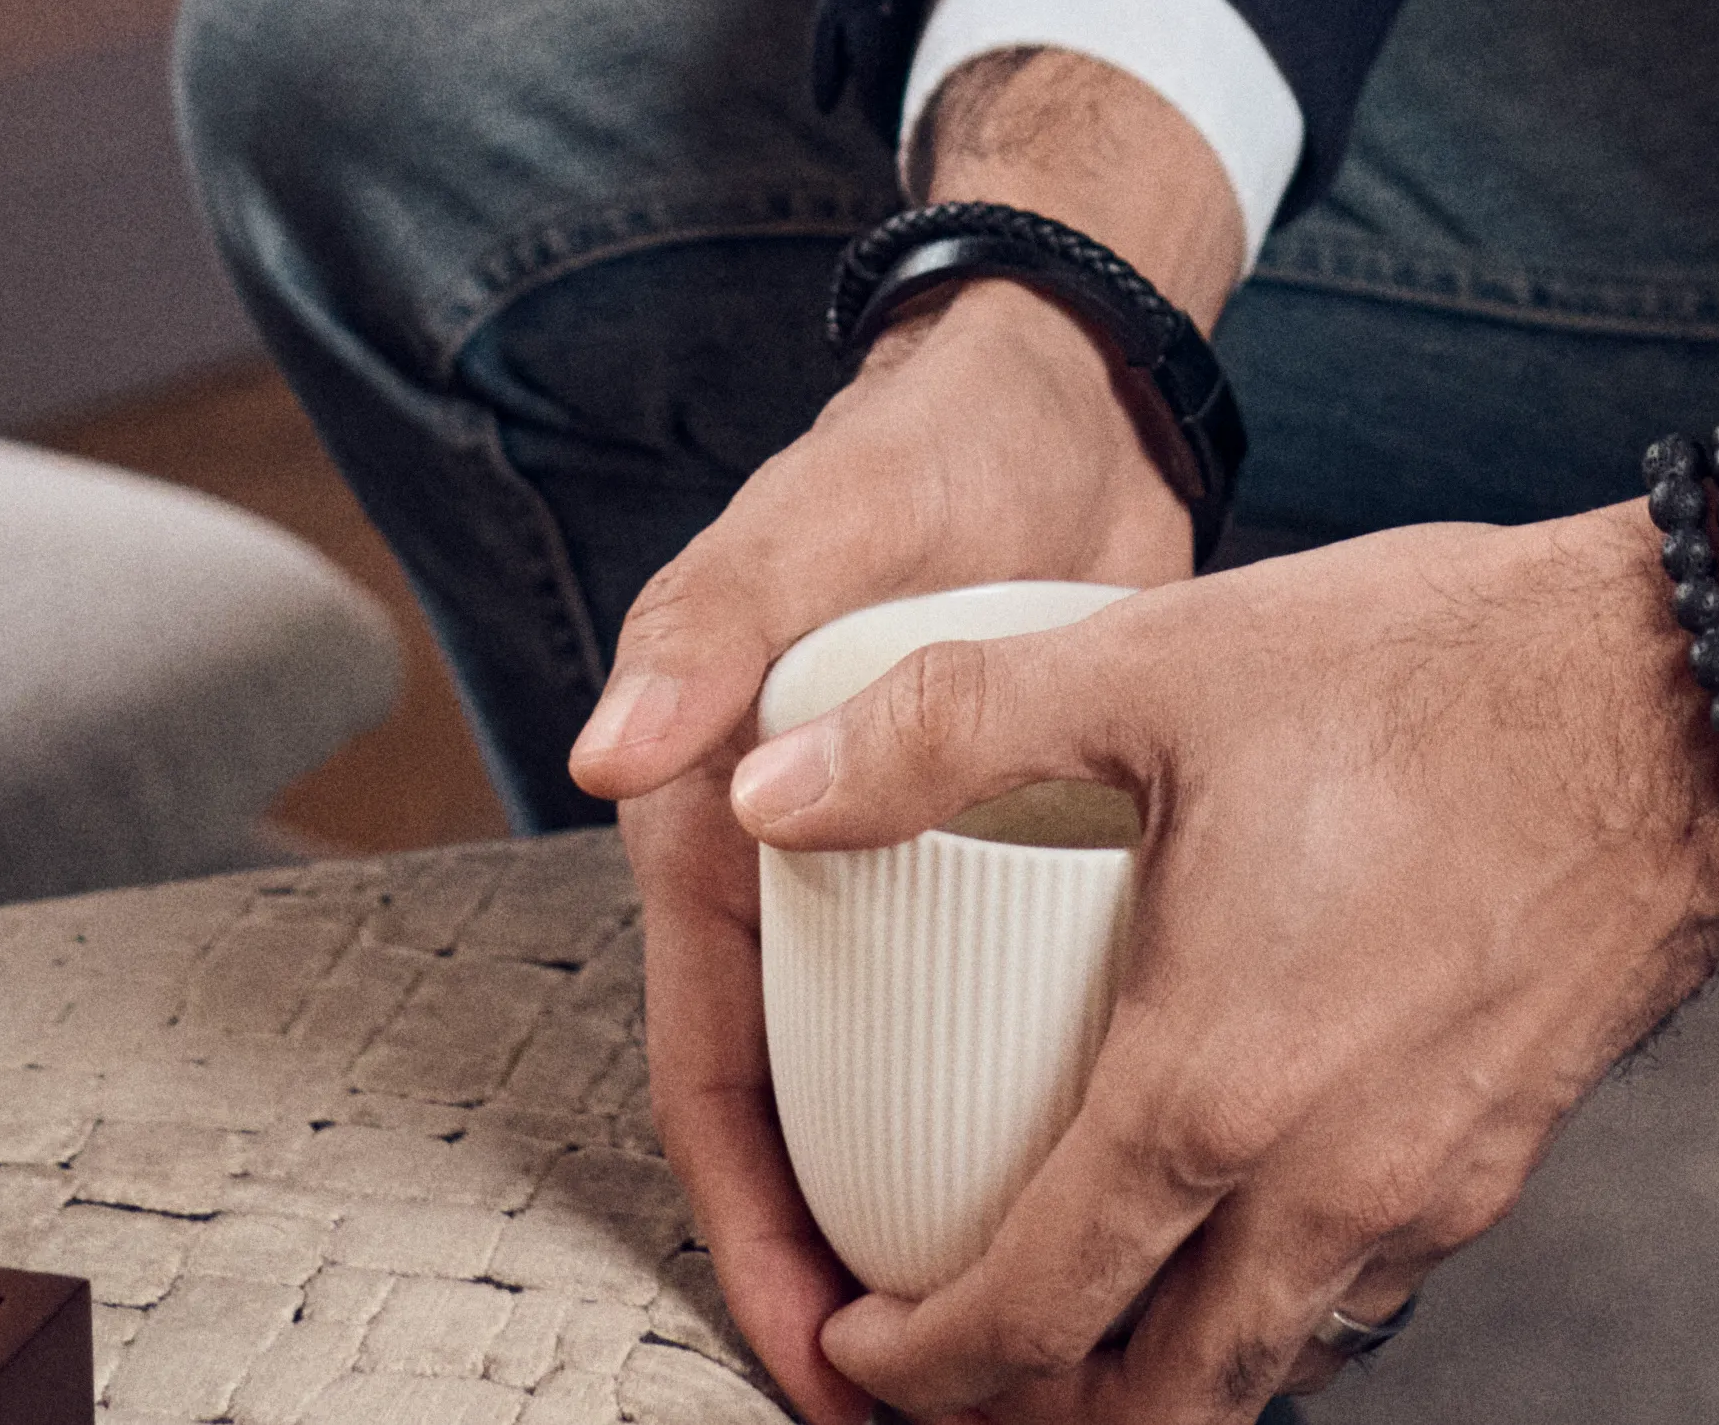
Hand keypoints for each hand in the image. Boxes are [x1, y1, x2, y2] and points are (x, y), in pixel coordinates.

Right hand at [593, 59, 1240, 1417]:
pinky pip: (996, 1031)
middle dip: (843, 1282)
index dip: (756, 1236)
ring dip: (935, 1224)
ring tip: (1024, 1351)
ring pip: (901, 1097)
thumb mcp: (794, 536)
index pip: (719, 1085)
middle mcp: (799, 885)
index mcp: (717, 844)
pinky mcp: (1004, 866)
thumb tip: (610, 755)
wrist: (1050, 396)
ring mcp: (903, 884)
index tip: (820, 1361)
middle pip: (804, 1127)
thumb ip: (700, 634)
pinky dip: (1025, 1126)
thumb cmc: (903, 455)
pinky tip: (1108, 1201)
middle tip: (924, 1409)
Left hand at [737, 510, 1718, 1418]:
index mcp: (1210, 1089)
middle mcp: (1322, 1183)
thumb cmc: (1442, 673)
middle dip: (1035, 1421)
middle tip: (955, 1385)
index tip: (859, 1348)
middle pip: (1155, 1405)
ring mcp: (1427, 1192)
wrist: (1685, 696)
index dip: (918, 1366)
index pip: (1028, 1316)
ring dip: (1160, 1379)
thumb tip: (772, 787)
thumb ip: (942, 729)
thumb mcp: (1156, 665)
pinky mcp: (1500, 1164)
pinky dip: (1273, 1306)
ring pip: (1268, 1367)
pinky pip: (1359, 1295)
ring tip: (1082, 1328)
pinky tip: (1237, 1227)